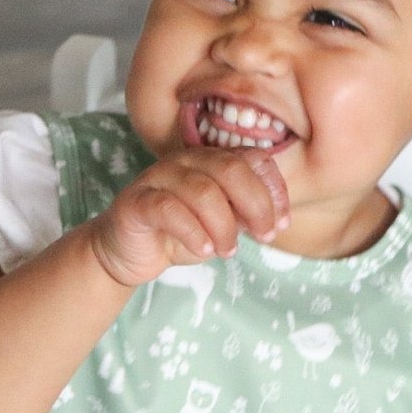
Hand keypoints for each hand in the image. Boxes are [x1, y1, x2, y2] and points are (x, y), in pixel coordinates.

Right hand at [88, 149, 289, 286]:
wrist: (129, 252)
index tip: (282, 223)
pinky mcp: (137, 201)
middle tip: (263, 236)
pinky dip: (194, 232)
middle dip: (256, 205)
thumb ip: (246, 215)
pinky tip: (205, 249)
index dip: (274, 190)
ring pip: (203, 191)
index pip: (255, 160)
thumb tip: (275, 219)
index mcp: (212, 160)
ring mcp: (159, 177)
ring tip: (228, 251)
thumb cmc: (181, 234)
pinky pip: (170, 209)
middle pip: (232, 169)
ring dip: (224, 225)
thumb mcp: (223, 225)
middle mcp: (187, 160)